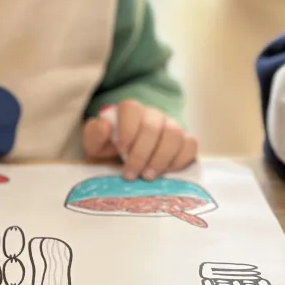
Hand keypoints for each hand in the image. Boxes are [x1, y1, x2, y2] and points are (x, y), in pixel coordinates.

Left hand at [82, 100, 197, 180]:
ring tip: (148, 176)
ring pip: (174, 134)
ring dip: (160, 158)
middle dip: (141, 153)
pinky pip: (190, 145)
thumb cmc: (112, 147)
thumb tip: (105, 126)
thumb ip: (95, 134)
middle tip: (131, 174)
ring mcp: (171, 126)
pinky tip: (166, 172)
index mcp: (129, 111)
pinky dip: (179, 160)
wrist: (130, 154)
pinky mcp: (185, 141)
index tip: (121, 150)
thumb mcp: (96, 143)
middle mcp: (153, 115)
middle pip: (152, 126)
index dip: (127, 130)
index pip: (131, 109)